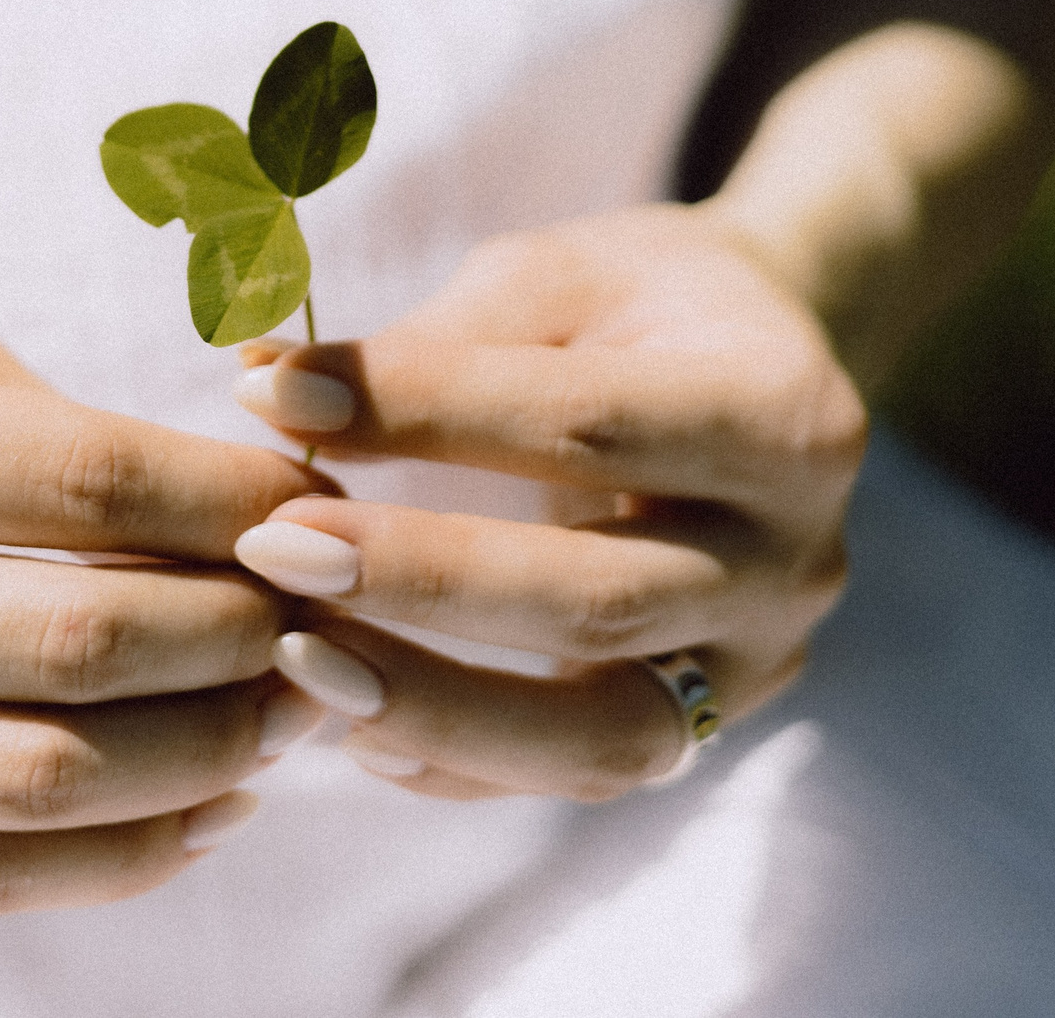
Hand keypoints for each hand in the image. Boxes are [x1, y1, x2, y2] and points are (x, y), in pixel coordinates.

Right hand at [0, 320, 331, 910]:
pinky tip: (213, 808)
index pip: (71, 482)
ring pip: (37, 782)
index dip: (225, 501)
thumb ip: (44, 424)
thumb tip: (249, 496)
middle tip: (335, 612)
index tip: (321, 503)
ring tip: (296, 714)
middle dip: (241, 635)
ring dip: (205, 757)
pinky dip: (121, 856)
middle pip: (70, 643)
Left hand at [227, 204, 863, 800]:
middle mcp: (795, 554)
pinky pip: (583, 776)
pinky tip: (355, 726)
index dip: (422, 411)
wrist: (764, 370)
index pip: (585, 425)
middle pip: (596, 595)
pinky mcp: (714, 726)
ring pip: (603, 730)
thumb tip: (260, 381)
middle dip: (421, 576)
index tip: (274, 399)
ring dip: (437, 702)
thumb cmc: (637, 305)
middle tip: (271, 545)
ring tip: (295, 656)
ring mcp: (763, 659)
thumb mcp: (557, 278)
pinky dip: (465, 761)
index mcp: (779, 409)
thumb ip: (432, 339)